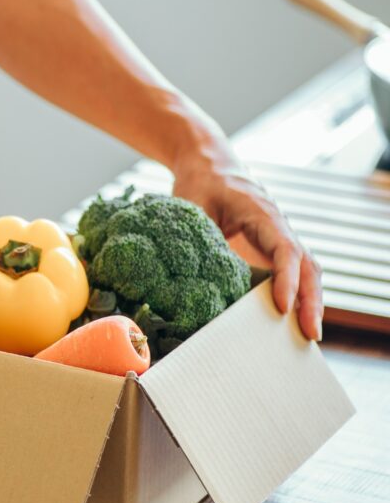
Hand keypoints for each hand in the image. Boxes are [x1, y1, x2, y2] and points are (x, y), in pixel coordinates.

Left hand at [171, 157, 322, 340]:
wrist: (208, 165)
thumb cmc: (200, 183)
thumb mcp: (192, 207)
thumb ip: (198, 238)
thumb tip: (193, 281)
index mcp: (262, 213)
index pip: (286, 249)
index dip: (286, 279)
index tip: (281, 305)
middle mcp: (279, 226)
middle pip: (307, 265)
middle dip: (310, 300)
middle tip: (311, 334)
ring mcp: (278, 238)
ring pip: (306, 271)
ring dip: (309, 302)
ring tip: (307, 337)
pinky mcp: (270, 249)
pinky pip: (292, 273)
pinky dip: (297, 297)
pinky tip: (292, 324)